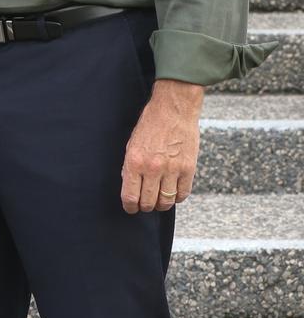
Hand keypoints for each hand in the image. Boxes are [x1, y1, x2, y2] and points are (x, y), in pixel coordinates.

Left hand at [120, 79, 203, 213]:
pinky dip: (177, 197)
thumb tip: (130, 187)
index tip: (131, 208)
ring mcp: (172, 169)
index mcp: (134, 161)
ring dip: (161, 204)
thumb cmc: (150, 124)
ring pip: (166, 202)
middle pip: (148, 203)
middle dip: (145, 207)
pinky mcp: (188, 168)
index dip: (130, 207)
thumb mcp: (132, 144)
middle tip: (145, 203)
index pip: (130, 197)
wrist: (174, 108)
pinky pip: (183, 194)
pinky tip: (173, 192)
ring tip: (159, 198)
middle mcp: (152, 168)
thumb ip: (130, 167)